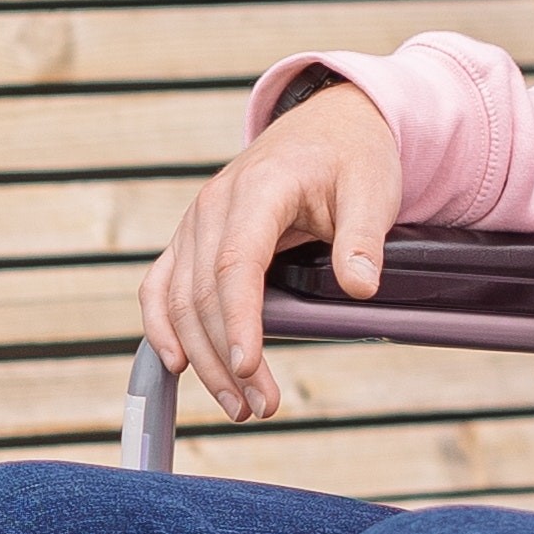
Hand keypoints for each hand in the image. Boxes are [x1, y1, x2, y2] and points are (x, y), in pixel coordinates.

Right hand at [140, 85, 403, 425]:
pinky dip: (161, 328)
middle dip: (224, 358)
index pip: (235, 264)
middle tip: (258, 406)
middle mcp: (214, 206)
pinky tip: (177, 367)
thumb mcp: (373, 189)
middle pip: (201, 293)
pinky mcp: (192, 239)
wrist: (327, 126)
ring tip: (235, 404)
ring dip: (199, 357)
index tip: (250, 367)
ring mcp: (196, 223)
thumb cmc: (352, 157)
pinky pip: (161, 286)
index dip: (238, 321)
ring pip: (176, 299)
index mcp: (257, 189)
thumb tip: (359, 287)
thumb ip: (363, 238)